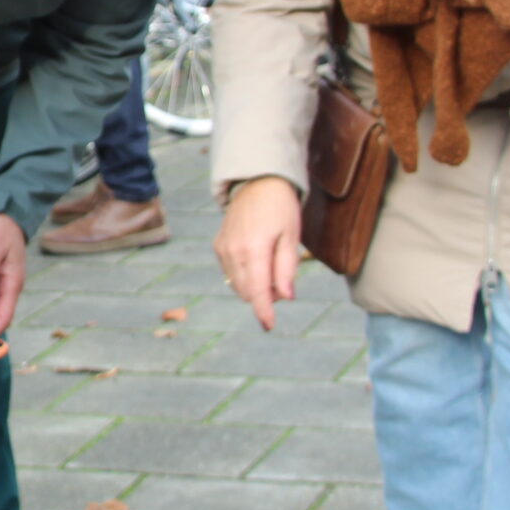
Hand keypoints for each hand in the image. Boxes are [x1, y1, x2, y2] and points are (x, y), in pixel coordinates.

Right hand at [214, 175, 300, 332]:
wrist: (257, 182)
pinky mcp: (219, 246)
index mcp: (254, 249)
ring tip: (272, 272)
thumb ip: (286, 268)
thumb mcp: (291, 236)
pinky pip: (230, 273)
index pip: (258, 291)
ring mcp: (223, 249)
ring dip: (255, 288)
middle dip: (265, 298)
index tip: (269, 326)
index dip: (264, 311)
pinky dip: (245, 277)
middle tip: (283, 286)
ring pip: (237, 285)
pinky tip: (257, 263)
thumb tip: (285, 296)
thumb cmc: (280, 207)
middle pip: (248, 292)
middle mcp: (234, 251)